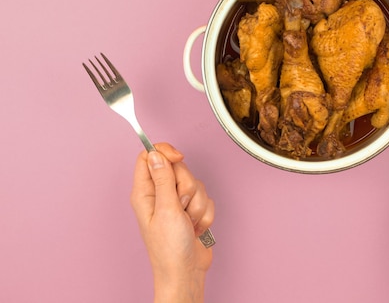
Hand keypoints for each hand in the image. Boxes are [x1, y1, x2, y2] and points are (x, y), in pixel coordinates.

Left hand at [130, 143, 213, 302]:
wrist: (186, 272)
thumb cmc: (169, 249)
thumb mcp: (166, 210)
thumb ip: (163, 179)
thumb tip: (156, 154)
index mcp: (145, 192)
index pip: (150, 156)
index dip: (165, 152)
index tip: (179, 158)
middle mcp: (160, 195)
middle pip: (178, 168)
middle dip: (187, 187)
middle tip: (180, 205)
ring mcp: (176, 203)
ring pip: (195, 184)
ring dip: (197, 204)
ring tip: (188, 222)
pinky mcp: (191, 210)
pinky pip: (206, 199)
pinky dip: (205, 214)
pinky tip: (195, 227)